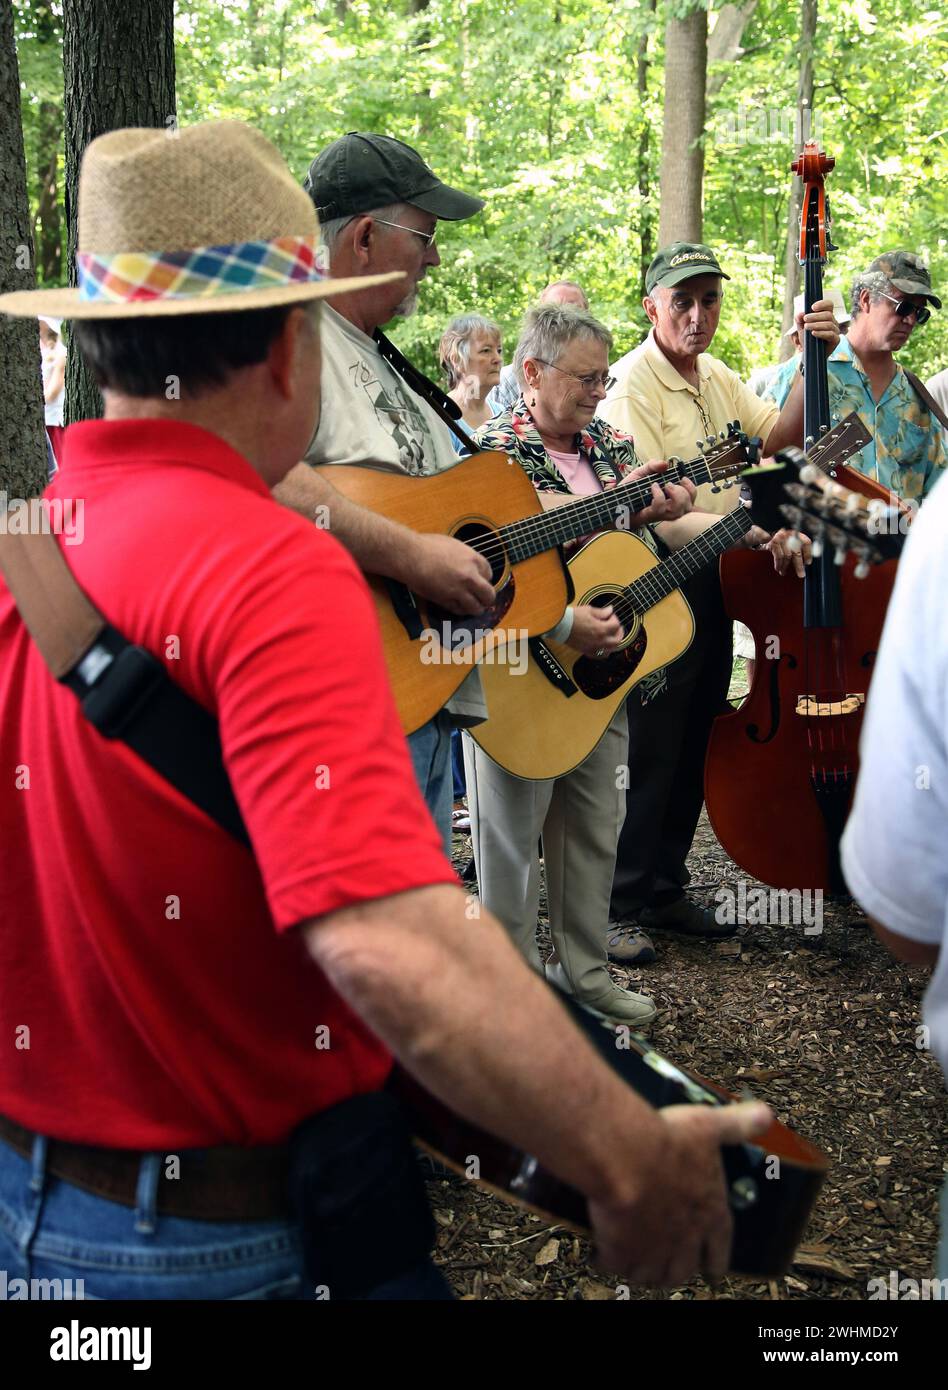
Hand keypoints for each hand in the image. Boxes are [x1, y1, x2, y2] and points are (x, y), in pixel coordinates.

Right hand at [407, 532, 495, 614]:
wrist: (410, 555)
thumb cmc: (427, 546)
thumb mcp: (453, 545)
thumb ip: (465, 557)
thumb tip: (470, 565)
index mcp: (473, 559)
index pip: (489, 574)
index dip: (485, 579)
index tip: (480, 582)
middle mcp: (470, 576)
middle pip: (488, 594)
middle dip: (487, 598)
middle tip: (483, 600)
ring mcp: (458, 589)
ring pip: (476, 607)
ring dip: (475, 608)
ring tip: (473, 608)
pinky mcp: (446, 600)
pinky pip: (459, 610)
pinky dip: (460, 610)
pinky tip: (458, 607)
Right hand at [567, 603, 623, 656]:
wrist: (560, 626)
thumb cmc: (572, 618)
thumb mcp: (588, 610)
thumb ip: (602, 612)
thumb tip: (610, 610)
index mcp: (601, 629)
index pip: (616, 625)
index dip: (614, 618)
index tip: (609, 615)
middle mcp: (599, 640)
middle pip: (617, 640)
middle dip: (619, 632)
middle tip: (616, 627)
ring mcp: (594, 647)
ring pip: (611, 650)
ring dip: (614, 643)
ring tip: (612, 637)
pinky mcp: (587, 651)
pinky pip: (600, 656)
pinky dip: (605, 652)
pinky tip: (604, 647)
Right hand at [588, 1101, 771, 1285]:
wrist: (626, 1156)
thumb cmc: (668, 1141)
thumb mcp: (708, 1126)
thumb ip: (736, 1125)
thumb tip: (764, 1115)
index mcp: (710, 1213)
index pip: (720, 1248)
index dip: (718, 1261)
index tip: (714, 1271)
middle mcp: (685, 1239)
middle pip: (684, 1268)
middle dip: (680, 1269)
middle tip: (672, 1268)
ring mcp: (653, 1249)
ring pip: (654, 1275)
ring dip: (649, 1272)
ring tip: (641, 1265)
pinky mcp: (621, 1251)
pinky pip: (617, 1267)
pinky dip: (613, 1264)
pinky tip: (606, 1254)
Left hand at [619, 459, 695, 525]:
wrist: (613, 500)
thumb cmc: (628, 489)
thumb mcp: (641, 473)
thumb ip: (652, 466)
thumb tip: (665, 464)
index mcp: (670, 498)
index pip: (691, 498)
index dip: (692, 489)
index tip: (683, 478)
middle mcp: (667, 509)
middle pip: (688, 507)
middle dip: (683, 493)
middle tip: (669, 484)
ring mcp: (659, 515)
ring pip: (677, 511)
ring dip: (675, 496)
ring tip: (664, 486)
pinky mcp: (649, 517)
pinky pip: (660, 508)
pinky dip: (659, 496)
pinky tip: (652, 488)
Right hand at [767, 526, 811, 576]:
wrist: (762, 537)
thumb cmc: (779, 544)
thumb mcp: (789, 544)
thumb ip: (797, 550)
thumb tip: (804, 564)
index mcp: (796, 534)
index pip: (806, 542)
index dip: (808, 553)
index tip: (808, 563)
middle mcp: (790, 535)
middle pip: (797, 552)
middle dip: (799, 565)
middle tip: (801, 575)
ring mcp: (781, 538)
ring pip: (788, 556)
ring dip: (786, 566)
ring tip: (783, 573)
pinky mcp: (773, 543)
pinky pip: (778, 556)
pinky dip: (779, 564)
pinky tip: (778, 568)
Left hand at [796, 297, 839, 352]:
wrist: (809, 354)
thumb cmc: (807, 339)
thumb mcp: (801, 328)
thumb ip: (800, 320)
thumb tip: (800, 314)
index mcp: (826, 316)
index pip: (829, 305)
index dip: (822, 304)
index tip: (812, 307)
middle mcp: (833, 322)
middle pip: (828, 314)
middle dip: (815, 316)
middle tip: (805, 319)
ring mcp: (836, 331)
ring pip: (829, 324)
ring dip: (816, 324)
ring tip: (806, 327)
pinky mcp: (836, 340)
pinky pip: (830, 334)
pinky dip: (821, 333)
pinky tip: (813, 333)